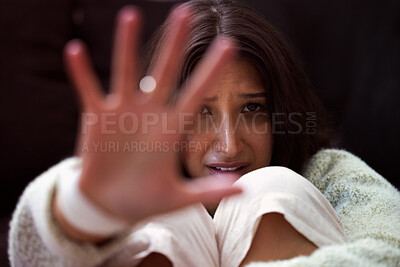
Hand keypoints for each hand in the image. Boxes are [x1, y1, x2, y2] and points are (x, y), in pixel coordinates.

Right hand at [63, 5, 240, 223]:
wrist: (109, 204)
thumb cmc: (145, 199)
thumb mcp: (178, 198)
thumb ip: (208, 191)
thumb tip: (244, 186)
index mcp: (171, 130)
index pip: (196, 94)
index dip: (211, 71)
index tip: (229, 45)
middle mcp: (149, 114)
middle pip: (165, 72)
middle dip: (175, 44)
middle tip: (186, 11)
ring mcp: (122, 112)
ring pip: (126, 72)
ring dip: (127, 45)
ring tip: (131, 15)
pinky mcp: (96, 118)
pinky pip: (88, 90)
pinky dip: (82, 73)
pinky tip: (75, 51)